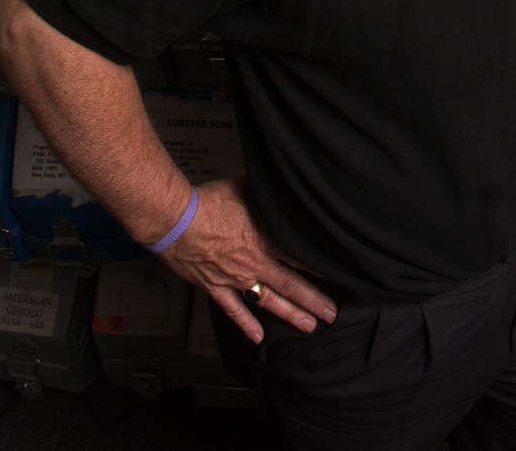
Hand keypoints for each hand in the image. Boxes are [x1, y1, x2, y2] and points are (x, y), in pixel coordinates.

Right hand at [162, 176, 336, 343]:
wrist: (176, 221)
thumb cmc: (207, 203)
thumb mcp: (243, 187)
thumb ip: (264, 190)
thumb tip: (279, 177)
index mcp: (264, 239)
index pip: (299, 258)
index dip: (320, 269)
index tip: (339, 277)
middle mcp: (253, 263)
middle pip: (290, 285)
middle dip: (313, 301)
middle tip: (332, 314)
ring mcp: (235, 279)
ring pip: (268, 301)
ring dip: (289, 315)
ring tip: (308, 326)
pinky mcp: (215, 287)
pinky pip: (233, 309)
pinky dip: (246, 324)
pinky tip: (258, 337)